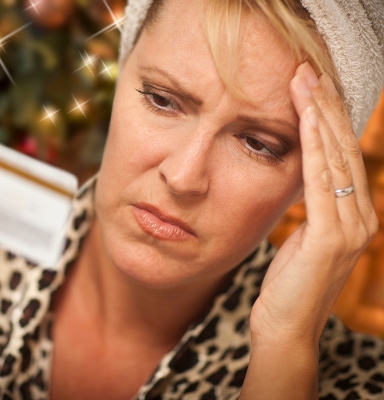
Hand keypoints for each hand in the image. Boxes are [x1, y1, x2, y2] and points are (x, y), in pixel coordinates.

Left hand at [249, 62, 378, 346]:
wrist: (285, 329)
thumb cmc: (288, 285)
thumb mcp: (302, 238)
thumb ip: (311, 208)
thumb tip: (301, 174)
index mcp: (354, 215)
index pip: (342, 157)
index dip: (329, 120)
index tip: (311, 87)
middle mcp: (361, 217)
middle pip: (344, 150)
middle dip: (327, 107)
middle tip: (308, 71)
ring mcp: (352, 228)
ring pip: (336, 159)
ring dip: (321, 117)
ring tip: (306, 82)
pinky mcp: (333, 238)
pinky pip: (322, 182)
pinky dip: (315, 147)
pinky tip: (306, 120)